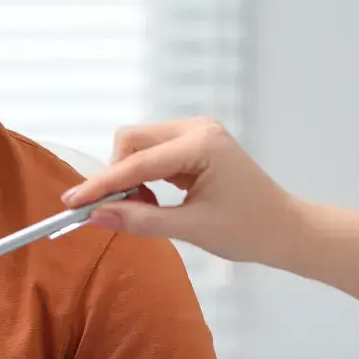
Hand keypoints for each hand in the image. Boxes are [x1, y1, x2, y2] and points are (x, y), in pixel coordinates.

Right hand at [60, 117, 301, 266]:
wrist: (286, 230)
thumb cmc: (249, 230)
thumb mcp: (191, 229)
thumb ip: (141, 220)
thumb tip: (96, 216)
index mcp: (201, 144)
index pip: (136, 162)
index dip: (101, 184)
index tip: (71, 203)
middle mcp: (196, 128)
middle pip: (131, 139)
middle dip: (115, 174)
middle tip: (111, 210)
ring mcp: (195, 133)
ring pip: (138, 144)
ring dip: (128, 175)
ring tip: (141, 209)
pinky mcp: (193, 144)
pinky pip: (151, 152)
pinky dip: (142, 176)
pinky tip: (151, 200)